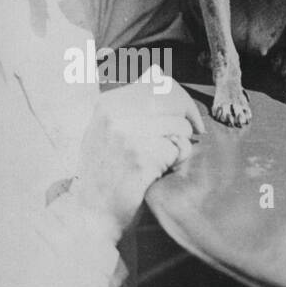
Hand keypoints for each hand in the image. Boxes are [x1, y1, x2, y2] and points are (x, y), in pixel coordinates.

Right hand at [73, 67, 202, 237]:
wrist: (91, 213)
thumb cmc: (104, 174)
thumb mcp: (104, 131)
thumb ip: (129, 104)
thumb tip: (156, 72)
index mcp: (108, 104)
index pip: (157, 82)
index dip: (180, 98)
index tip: (188, 116)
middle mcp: (115, 114)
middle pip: (173, 100)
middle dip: (189, 117)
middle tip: (194, 133)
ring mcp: (128, 135)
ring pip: (179, 127)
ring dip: (181, 145)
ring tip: (165, 159)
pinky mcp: (141, 158)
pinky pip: (177, 151)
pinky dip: (175, 164)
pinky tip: (159, 173)